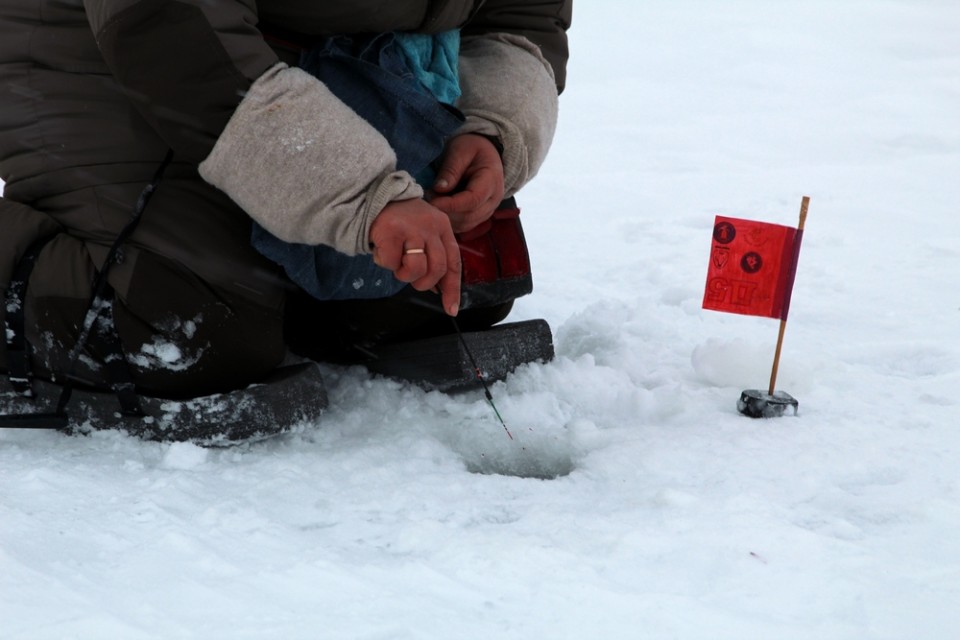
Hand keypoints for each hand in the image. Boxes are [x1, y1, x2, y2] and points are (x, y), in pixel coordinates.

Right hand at [369, 199, 460, 315]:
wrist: (375, 196)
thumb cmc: (400, 221)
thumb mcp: (424, 232)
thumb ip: (433, 256)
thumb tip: (438, 289)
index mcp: (442, 228)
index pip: (453, 263)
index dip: (452, 288)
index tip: (451, 309)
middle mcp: (431, 227)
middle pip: (437, 269)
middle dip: (423, 283)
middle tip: (410, 278)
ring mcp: (412, 228)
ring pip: (416, 269)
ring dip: (404, 274)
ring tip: (396, 262)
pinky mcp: (392, 231)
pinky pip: (392, 264)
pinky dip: (385, 264)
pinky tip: (383, 250)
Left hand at [429, 134, 504, 233]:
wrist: (484, 153)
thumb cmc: (471, 148)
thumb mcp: (460, 151)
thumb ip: (451, 170)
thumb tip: (439, 189)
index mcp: (491, 180)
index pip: (473, 199)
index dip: (451, 204)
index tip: (432, 200)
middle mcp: (493, 199)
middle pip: (469, 215)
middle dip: (445, 211)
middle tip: (426, 199)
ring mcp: (488, 210)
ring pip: (465, 223)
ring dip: (446, 217)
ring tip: (431, 202)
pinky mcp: (479, 216)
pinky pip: (463, 225)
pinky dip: (449, 220)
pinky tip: (438, 209)